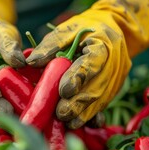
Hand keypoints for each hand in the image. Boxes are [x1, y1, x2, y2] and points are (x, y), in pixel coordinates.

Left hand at [27, 11, 130, 128]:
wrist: (116, 27)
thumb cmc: (87, 27)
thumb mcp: (68, 29)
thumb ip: (50, 45)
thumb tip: (31, 62)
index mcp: (104, 43)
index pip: (92, 62)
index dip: (79, 77)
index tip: (63, 90)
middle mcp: (115, 62)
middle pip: (97, 86)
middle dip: (79, 103)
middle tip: (61, 114)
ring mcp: (118, 76)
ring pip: (102, 99)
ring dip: (85, 113)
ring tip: (68, 122)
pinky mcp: (116, 87)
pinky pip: (104, 103)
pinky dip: (92, 114)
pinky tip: (79, 123)